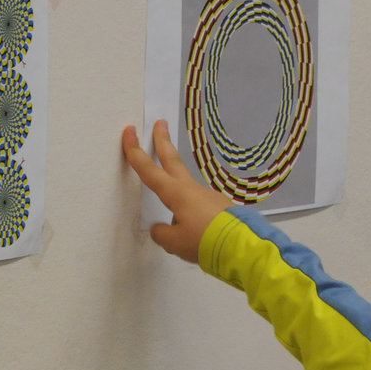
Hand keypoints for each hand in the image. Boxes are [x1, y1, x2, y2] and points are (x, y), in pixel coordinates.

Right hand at [121, 120, 232, 262]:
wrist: (240, 245)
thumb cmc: (205, 240)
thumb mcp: (174, 243)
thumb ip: (161, 233)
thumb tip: (160, 228)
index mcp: (176, 194)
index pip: (150, 170)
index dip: (136, 152)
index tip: (130, 132)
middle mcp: (191, 190)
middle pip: (173, 160)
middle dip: (164, 141)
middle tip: (160, 124)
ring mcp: (208, 196)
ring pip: (186, 191)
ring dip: (178, 196)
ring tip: (185, 231)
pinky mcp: (220, 206)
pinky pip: (200, 208)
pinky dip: (194, 216)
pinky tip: (200, 234)